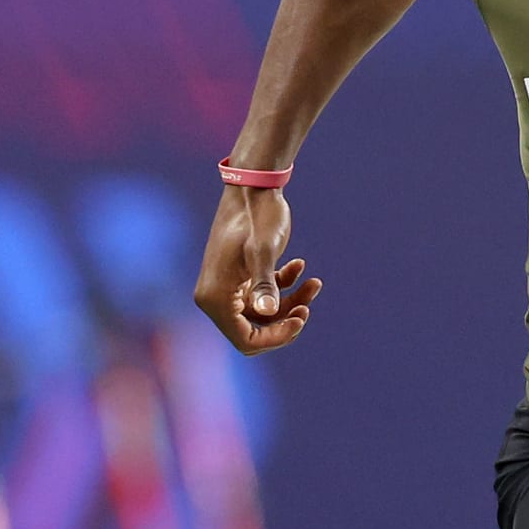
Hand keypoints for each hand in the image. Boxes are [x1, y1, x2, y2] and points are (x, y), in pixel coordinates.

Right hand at [194, 184, 322, 354]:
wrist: (255, 188)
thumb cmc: (258, 215)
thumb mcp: (263, 248)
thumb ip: (264, 281)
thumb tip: (267, 310)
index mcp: (215, 297)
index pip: (244, 340)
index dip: (275, 337)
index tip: (300, 319)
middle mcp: (217, 297)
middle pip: (255, 331)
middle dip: (284, 322)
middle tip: (307, 308)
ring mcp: (230, 287)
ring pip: (265, 313)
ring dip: (291, 302)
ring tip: (314, 284)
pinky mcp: (243, 276)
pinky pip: (266, 295)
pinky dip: (286, 285)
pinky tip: (301, 266)